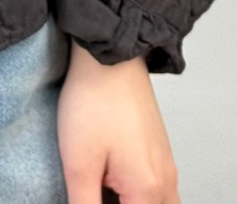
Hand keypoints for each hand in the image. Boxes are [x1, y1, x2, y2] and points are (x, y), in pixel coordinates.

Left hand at [57, 38, 181, 202]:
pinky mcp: (159, 149)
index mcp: (148, 191)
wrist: (111, 55)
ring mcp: (165, 165)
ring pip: (154, 203)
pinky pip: (155, 187)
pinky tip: (107, 175)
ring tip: (97, 184)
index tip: (86, 194)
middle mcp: (165, 181)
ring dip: (127, 200)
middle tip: (91, 188)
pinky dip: (134, 191)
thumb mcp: (79, 162)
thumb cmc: (94, 100)